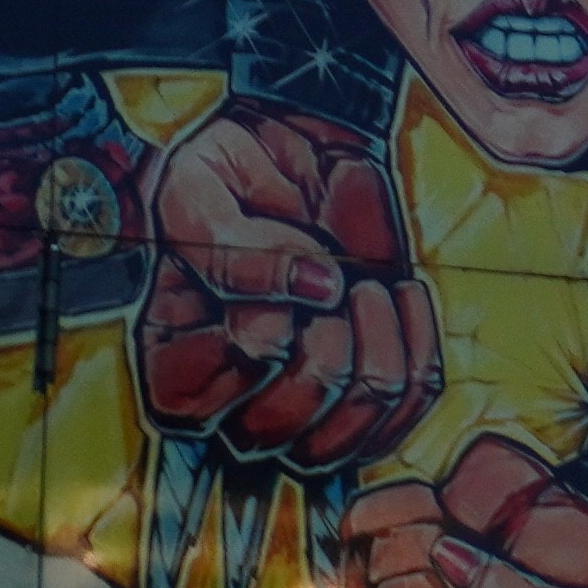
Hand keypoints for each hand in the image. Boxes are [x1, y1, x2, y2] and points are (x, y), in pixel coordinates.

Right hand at [138, 106, 442, 470]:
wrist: (292, 149)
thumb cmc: (230, 176)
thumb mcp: (198, 188)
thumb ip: (231, 246)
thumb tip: (314, 286)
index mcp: (169, 365)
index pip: (197, 396)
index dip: (255, 333)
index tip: (286, 273)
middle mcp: (228, 403)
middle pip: (273, 430)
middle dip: (320, 349)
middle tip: (335, 280)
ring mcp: (301, 405)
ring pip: (344, 438)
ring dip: (375, 353)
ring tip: (369, 289)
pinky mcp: (365, 389)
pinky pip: (406, 409)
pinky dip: (417, 350)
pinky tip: (402, 293)